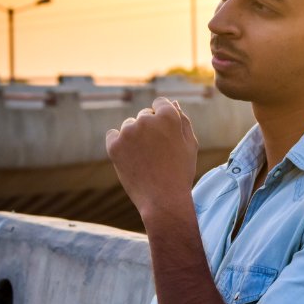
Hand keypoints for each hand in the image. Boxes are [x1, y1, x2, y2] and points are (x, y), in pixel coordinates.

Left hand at [105, 98, 197, 220]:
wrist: (163, 200)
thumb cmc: (180, 173)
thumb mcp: (190, 145)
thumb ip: (183, 121)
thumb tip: (172, 104)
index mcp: (168, 117)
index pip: (160, 103)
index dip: (163, 119)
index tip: (164, 136)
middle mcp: (147, 120)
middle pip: (144, 115)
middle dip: (149, 129)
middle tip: (157, 153)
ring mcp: (128, 132)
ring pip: (129, 126)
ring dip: (135, 137)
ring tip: (145, 160)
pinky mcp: (114, 145)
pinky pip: (113, 135)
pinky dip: (119, 144)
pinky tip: (131, 159)